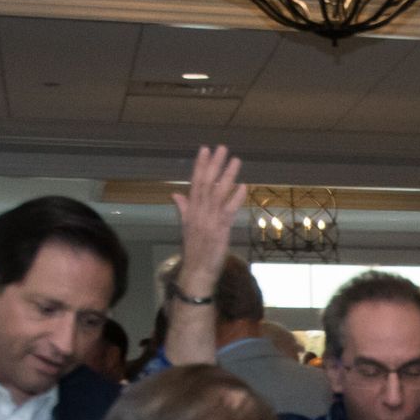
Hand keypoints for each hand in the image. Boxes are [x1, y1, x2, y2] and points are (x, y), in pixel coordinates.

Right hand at [169, 145, 244, 294]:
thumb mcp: (187, 227)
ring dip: (227, 176)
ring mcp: (209, 220)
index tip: (205, 149)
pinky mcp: (219, 230)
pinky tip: (243, 186)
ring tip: (236, 160)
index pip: (195, 182)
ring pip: (218, 193)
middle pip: (206, 183)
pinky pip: (228, 211)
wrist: (196, 271)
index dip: (200, 165)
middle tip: (222, 148)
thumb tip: (175, 194)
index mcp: (191, 210)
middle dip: (214, 164)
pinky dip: (236, 198)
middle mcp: (198, 212)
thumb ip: (184, 209)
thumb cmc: (195, 251)